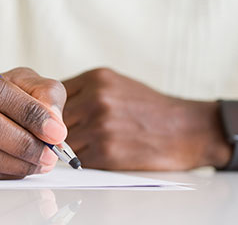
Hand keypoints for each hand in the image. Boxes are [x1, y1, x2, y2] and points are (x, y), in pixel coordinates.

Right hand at [0, 54, 66, 178]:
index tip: (55, 130)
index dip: (28, 111)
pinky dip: (0, 175)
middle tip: (50, 153)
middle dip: (23, 141)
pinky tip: (17, 169)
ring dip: (15, 163)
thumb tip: (53, 121)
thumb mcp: (16, 79)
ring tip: (39, 162)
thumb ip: (41, 92)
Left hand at [62, 68, 231, 169]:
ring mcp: (101, 125)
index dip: (51, 108)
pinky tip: (97, 155)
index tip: (54, 117)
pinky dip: (82, 160)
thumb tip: (50, 104)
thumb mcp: (115, 84)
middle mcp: (96, 99)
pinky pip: (78, 159)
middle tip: (64, 135)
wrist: (187, 129)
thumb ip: (83, 90)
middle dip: (56, 129)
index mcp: (96, 78)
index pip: (54, 93)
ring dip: (68, 147)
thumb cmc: (149, 108)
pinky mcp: (107, 152)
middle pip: (53, 118)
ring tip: (83, 146)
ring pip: (62, 140)